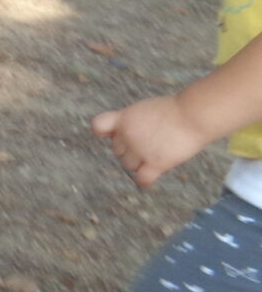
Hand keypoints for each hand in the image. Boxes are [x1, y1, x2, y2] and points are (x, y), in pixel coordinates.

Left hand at [92, 96, 215, 187]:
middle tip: (148, 147)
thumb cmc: (176, 110)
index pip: (98, 127)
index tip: (115, 135)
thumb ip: (134, 122)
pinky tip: (148, 182)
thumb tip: (133, 136)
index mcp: (124, 118)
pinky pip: (142, 179)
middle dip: (129, 150)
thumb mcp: (146, 109)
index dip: (106, 133)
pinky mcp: (156, 163)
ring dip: (138, 165)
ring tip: (153, 159)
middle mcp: (127, 134)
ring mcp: (140, 149)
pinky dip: (144, 182)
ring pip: (128, 166)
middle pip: (117, 151)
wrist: (193, 115)